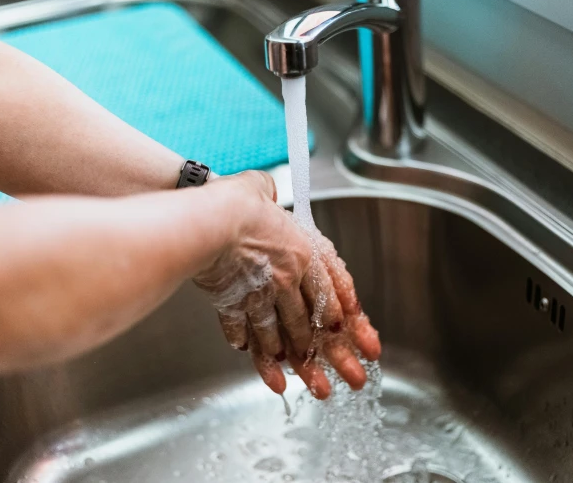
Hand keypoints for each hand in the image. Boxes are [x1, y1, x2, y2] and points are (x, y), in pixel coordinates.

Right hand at [194, 172, 380, 398]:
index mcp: (303, 251)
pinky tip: (264, 370)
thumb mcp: (259, 188)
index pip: (334, 291)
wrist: (210, 223)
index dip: (350, 320)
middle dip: (334, 356)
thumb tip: (264, 189)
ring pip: (283, 335)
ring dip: (297, 361)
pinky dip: (255, 355)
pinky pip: (246, 335)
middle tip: (352, 379)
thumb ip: (266, 192)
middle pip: (313, 323)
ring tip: (310, 383)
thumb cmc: (235, 203)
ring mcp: (261, 296)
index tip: (362, 341)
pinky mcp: (233, 306)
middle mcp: (287, 279)